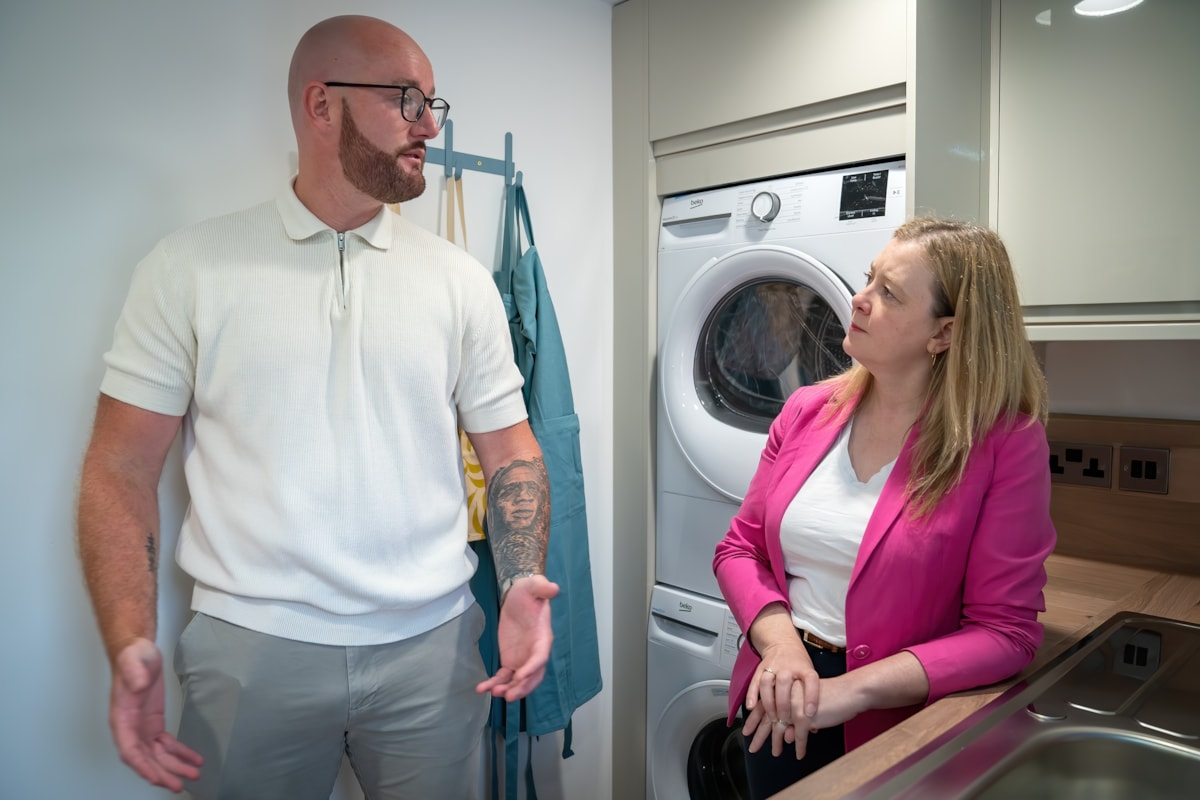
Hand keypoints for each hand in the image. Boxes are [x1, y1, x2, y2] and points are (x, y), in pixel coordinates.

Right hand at [109, 638, 202, 791]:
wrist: (138, 651)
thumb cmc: (132, 656)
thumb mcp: (134, 659)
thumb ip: (134, 672)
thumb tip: (137, 684)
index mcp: (121, 718)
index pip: (129, 749)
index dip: (142, 766)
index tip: (156, 777)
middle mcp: (130, 727)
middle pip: (145, 758)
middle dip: (162, 773)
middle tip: (179, 784)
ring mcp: (142, 727)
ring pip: (157, 755)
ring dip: (174, 766)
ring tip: (193, 774)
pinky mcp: (154, 723)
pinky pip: (166, 744)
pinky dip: (180, 753)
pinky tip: (193, 758)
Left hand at [476, 574, 559, 700]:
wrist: (518, 598)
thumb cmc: (528, 592)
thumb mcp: (533, 586)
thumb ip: (542, 587)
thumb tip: (553, 588)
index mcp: (543, 637)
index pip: (540, 657)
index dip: (532, 668)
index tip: (519, 676)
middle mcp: (535, 652)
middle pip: (532, 676)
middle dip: (521, 688)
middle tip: (507, 696)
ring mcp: (523, 658)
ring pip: (518, 681)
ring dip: (508, 689)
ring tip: (493, 692)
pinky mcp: (510, 660)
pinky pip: (504, 676)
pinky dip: (494, 683)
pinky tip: (482, 688)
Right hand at [743, 642, 819, 758]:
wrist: (782, 643)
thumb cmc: (799, 665)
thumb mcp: (809, 675)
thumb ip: (810, 699)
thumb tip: (813, 728)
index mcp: (804, 668)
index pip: (810, 679)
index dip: (811, 696)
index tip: (809, 713)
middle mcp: (788, 666)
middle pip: (785, 683)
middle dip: (784, 704)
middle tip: (785, 720)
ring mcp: (773, 666)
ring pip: (767, 682)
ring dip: (768, 702)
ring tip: (771, 717)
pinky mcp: (760, 669)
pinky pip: (754, 682)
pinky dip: (751, 695)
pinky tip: (751, 707)